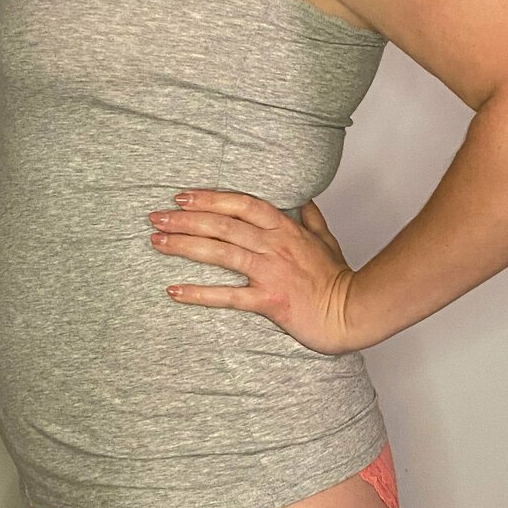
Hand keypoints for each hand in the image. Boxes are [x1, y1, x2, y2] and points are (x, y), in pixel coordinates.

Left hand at [147, 189, 360, 354]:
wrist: (351, 312)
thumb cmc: (338, 279)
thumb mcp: (327, 240)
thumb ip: (311, 218)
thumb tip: (304, 200)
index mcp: (285, 228)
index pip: (242, 204)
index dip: (211, 198)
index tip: (183, 195)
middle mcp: (273, 246)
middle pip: (222, 225)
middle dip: (186, 218)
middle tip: (156, 216)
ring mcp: (269, 272)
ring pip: (220, 253)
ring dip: (184, 246)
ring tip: (156, 242)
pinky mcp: (268, 301)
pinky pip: (227, 296)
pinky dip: (199, 293)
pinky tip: (174, 290)